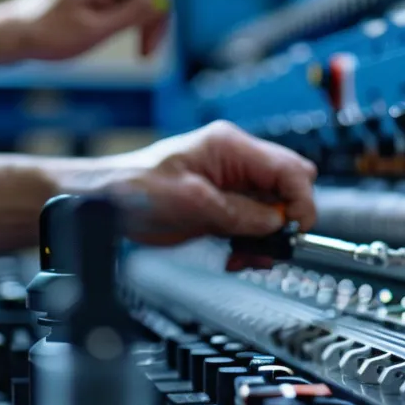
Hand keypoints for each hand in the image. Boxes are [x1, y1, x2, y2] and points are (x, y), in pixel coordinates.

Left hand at [5, 0, 215, 59]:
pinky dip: (141, 22)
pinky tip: (139, 45)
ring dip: (151, 23)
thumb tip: (163, 0)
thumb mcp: (94, 29)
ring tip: (144, 53)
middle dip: (160, 14)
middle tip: (153, 48)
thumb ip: (131, 13)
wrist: (18, 39)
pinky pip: (135, 1)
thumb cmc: (47, 34)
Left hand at [61, 121, 319, 245]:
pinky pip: (255, 227)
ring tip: (248, 257)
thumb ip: (236, 212)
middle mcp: (235, 163)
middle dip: (287, 219)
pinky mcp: (223, 209)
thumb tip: (274, 222)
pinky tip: (236, 257)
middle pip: (289, 187)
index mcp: (230, 146)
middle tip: (271, 242)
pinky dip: (253, 245)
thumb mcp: (188, 201)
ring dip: (268, 238)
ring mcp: (231, 187)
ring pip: (275, 212)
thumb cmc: (132, 188)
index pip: (289, 169)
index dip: (300, 200)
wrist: (104, 203)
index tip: (294, 228)